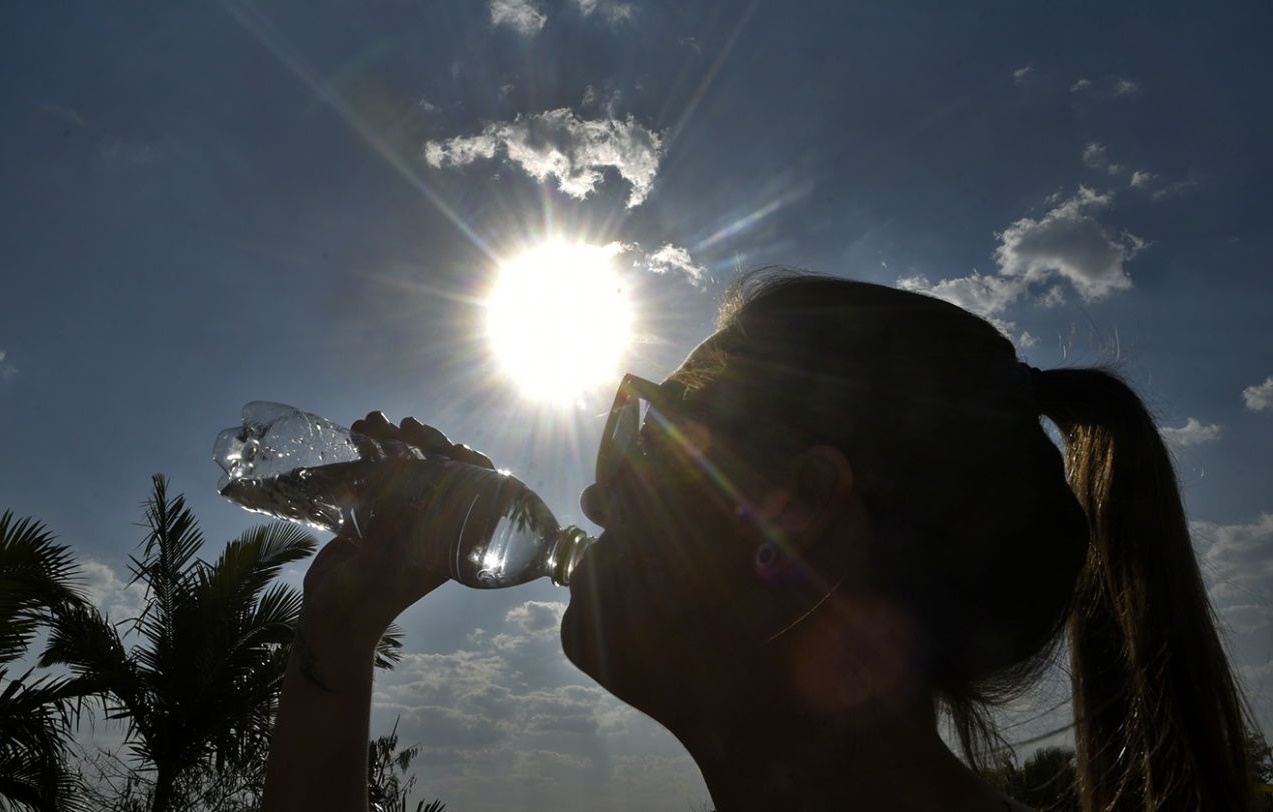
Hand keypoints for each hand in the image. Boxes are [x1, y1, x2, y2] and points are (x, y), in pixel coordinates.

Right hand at [299, 414, 494, 644]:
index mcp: (453, 541)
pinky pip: (378, 477)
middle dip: (426, 443)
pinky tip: (357, 431)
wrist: (333, 619)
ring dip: (393, 441)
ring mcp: (402, 518)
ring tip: (373, 421)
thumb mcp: (393, 555)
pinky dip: (368, 454)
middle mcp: (433, 526)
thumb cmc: (372, 593)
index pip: (478, 494)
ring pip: (408, 468)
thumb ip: (402, 514)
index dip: (474, 466)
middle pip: (442, 472)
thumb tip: (408, 463)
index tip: (457, 448)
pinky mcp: (373, 516)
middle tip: (410, 425)